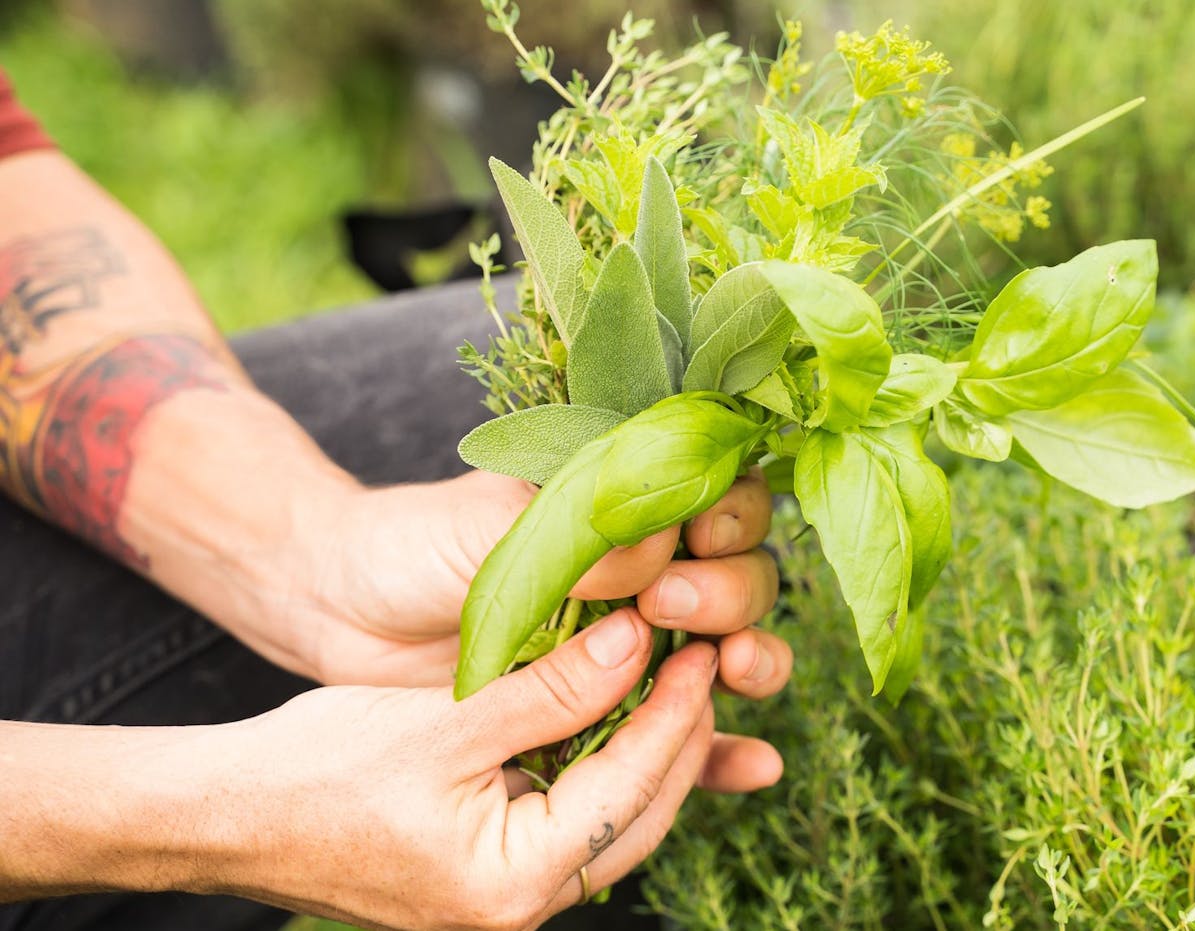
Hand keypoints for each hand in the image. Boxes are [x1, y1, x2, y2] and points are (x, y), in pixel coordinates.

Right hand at [208, 612, 723, 929]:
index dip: (676, 713)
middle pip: (640, 816)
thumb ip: (548, 690)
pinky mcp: (490, 876)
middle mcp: (518, 910)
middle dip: (680, 738)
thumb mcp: (443, 721)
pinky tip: (616, 713)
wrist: (226, 818)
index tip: (704, 648)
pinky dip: (601, 767)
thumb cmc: (316, 772)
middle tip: (705, 658)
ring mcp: (505, 898)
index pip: (631, 789)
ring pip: (614, 821)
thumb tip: (636, 644)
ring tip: (672, 678)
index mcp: (510, 885)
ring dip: (647, 752)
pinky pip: (573, 820)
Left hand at [270, 466, 789, 793]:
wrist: (337, 610)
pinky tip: (756, 767)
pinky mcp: (609, 710)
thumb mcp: (490, 533)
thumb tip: (661, 548)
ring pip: (728, 652)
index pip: (722, 500)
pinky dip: (721, 753)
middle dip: (727, 596)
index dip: (731, 519)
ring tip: (733, 674)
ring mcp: (634, 643)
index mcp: (632, 503)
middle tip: (670, 612)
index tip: (698, 538)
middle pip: (741, 580)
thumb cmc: (409, 547)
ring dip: (750, 664)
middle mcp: (649, 571)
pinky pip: (681, 734)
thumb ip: (575, 543)